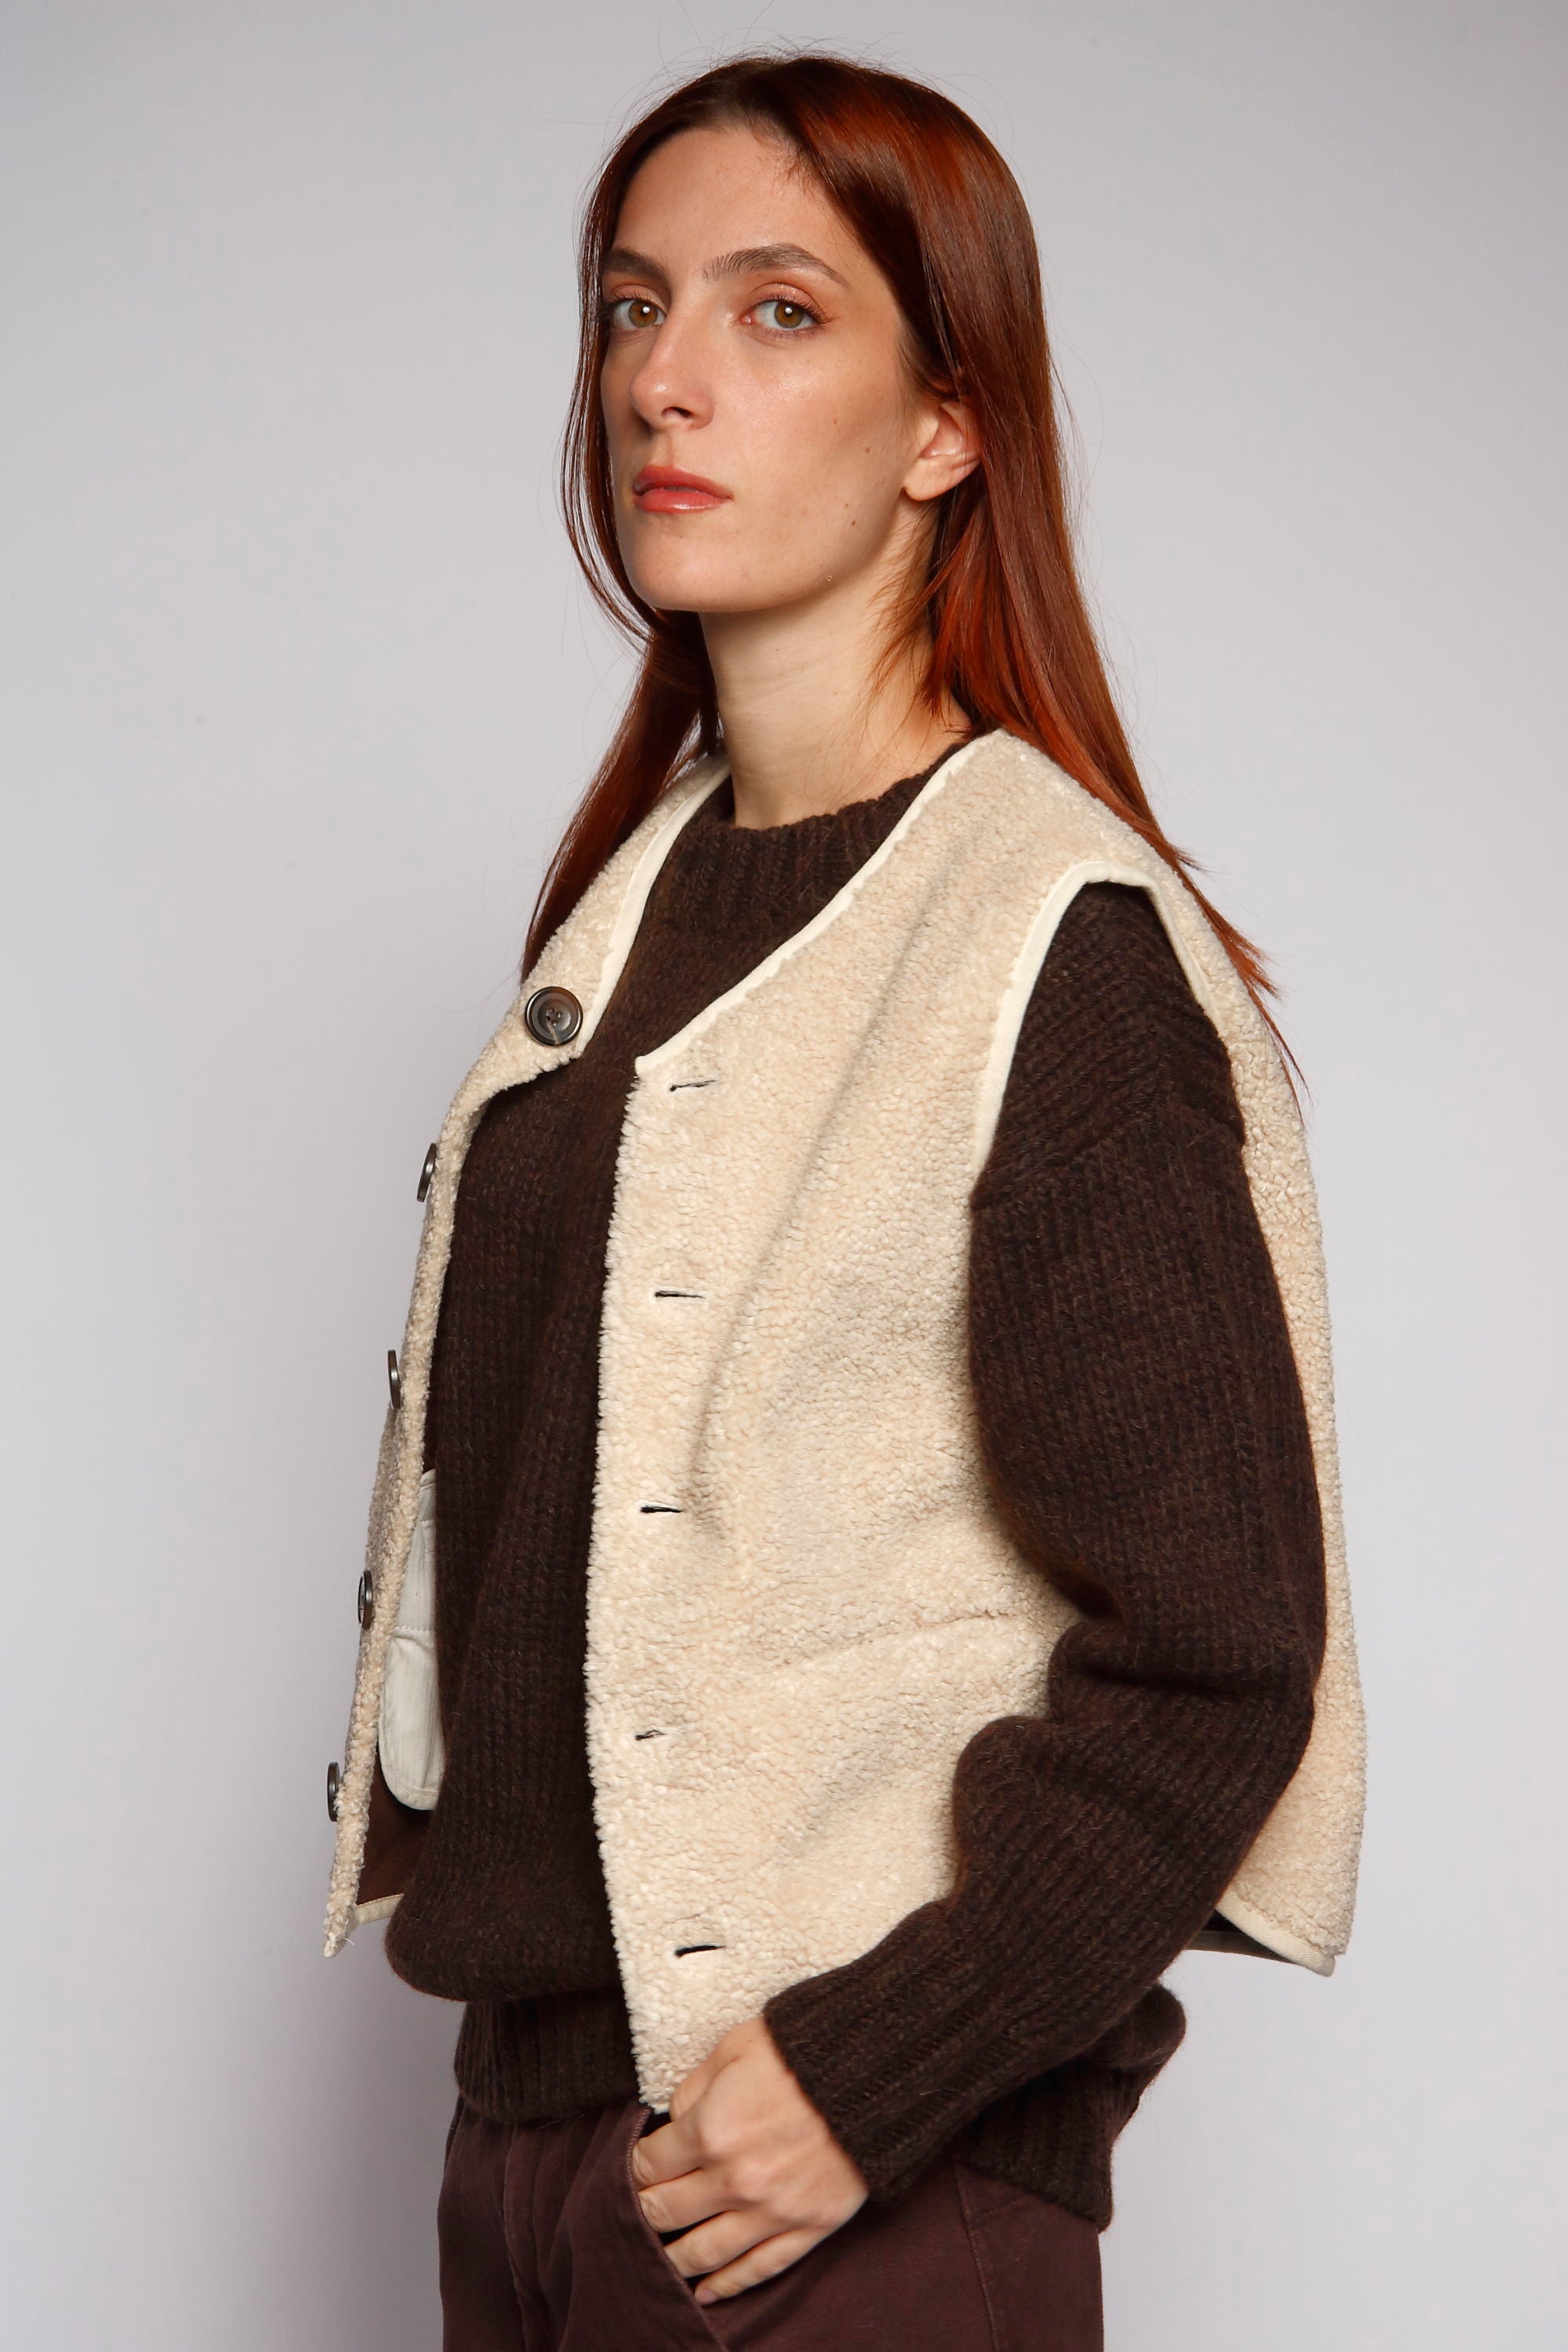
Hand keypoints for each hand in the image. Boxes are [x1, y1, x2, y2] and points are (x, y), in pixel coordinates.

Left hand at [629, 2015, 867, 2303]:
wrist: (877, 2066)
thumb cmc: (802, 2048)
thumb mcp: (735, 2047)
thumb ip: (694, 2087)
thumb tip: (674, 2121)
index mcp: (711, 2130)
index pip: (649, 2166)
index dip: (633, 2167)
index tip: (635, 2168)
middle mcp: (735, 2179)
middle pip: (666, 2213)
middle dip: (643, 2213)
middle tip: (636, 2212)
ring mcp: (773, 2210)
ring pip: (705, 2253)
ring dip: (674, 2260)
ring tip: (659, 2261)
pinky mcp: (809, 2226)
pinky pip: (760, 2269)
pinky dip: (728, 2286)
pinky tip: (706, 2293)